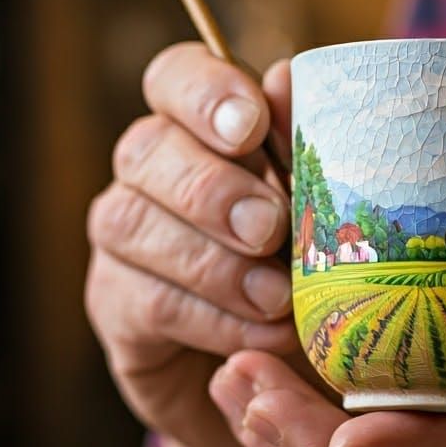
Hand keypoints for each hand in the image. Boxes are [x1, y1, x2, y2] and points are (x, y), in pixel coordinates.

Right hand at [86, 43, 333, 446]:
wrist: (292, 368)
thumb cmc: (318, 271)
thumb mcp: (328, 215)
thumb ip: (307, 151)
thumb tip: (286, 79)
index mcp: (204, 129)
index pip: (175, 77)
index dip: (205, 91)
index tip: (252, 126)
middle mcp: (151, 174)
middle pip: (146, 148)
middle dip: (211, 187)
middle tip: (270, 227)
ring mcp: (124, 242)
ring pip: (130, 222)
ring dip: (213, 262)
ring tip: (279, 297)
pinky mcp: (117, 309)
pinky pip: (147, 301)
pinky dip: (214, 319)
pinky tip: (265, 333)